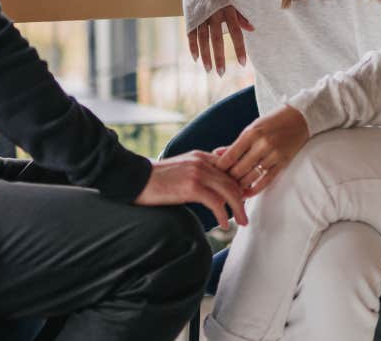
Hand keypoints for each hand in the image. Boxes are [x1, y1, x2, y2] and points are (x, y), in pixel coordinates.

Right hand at [134, 151, 248, 229]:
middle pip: (233, 180)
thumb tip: (212, 188)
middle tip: (245, 215)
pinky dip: (223, 215)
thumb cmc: (155, 178)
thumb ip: (198, 172)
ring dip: (238, 209)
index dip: (240, 184)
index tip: (244, 198)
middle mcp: (202, 162)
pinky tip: (224, 224)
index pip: (230, 167)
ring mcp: (198, 173)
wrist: (135, 178)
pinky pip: (216, 202)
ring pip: (229, 191)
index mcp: (201, 156)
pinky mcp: (192, 186)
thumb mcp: (181, 168)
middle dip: (242, 199)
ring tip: (240, 222)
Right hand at [189, 5, 253, 75]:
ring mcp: (200, 15)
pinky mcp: (190, 15)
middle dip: (219, 58)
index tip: (243, 63)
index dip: (239, 49)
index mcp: (227, 10)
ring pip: (202, 40)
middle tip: (221, 73)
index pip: (236, 33)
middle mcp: (213, 14)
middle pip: (216, 40)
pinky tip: (196, 59)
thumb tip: (252, 29)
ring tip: (208, 70)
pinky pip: (191, 34)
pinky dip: (193, 47)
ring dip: (206, 56)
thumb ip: (241, 15)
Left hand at [216, 105, 309, 196]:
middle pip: (239, 169)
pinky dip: (254, 189)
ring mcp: (274, 155)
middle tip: (219, 185)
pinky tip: (246, 193)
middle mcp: (262, 144)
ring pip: (251, 177)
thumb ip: (235, 144)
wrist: (299, 118)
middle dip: (227, 179)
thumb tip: (216, 154)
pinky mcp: (283, 163)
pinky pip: (266, 181)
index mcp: (251, 133)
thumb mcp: (252, 128)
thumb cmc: (272, 122)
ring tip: (230, 191)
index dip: (219, 168)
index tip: (212, 174)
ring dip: (239, 186)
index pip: (230, 156)